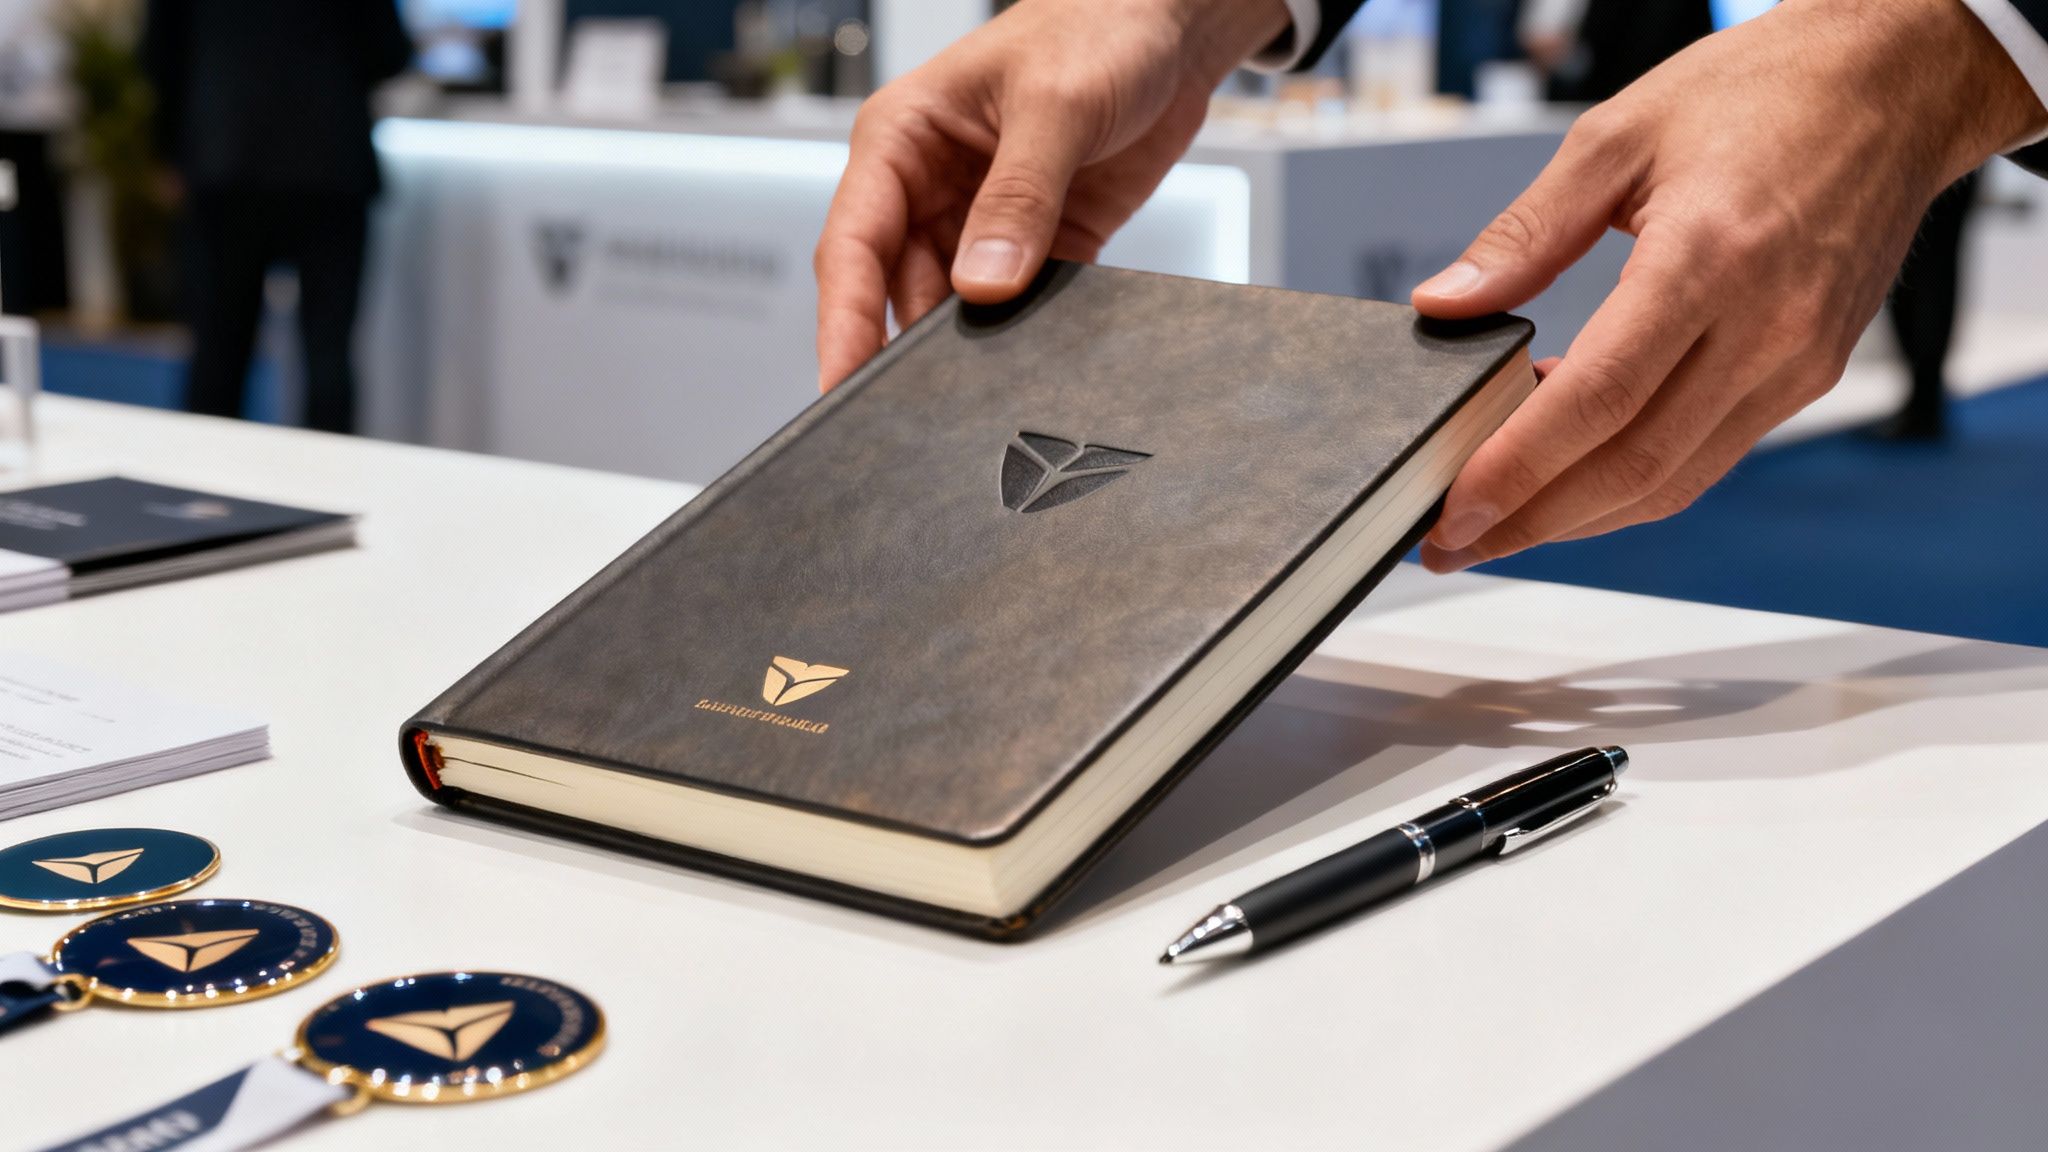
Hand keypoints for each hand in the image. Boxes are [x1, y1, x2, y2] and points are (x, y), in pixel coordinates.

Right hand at [813, 0, 1287, 389]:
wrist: (1170, 27)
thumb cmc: (1096, 27)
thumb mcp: (1053, 106)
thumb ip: (1019, 197)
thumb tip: (984, 286)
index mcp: (902, 140)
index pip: (852, 245)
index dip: (842, 322)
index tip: (840, 385)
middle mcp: (930, 187)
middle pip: (896, 291)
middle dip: (903, 350)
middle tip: (918, 413)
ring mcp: (983, 222)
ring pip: (955, 310)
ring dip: (970, 348)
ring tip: (984, 392)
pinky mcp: (1039, 246)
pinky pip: (1019, 309)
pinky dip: (1026, 337)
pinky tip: (1036, 360)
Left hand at [1412, 0, 2046, 572]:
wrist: (1895, 84)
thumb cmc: (1762, 93)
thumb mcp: (1616, 138)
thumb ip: (1524, 233)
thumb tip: (1445, 303)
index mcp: (1708, 258)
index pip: (1596, 400)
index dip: (1515, 468)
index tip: (1451, 510)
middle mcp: (1765, 326)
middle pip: (1630, 466)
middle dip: (1530, 521)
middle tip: (1450, 542)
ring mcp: (1795, 361)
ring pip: (1672, 481)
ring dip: (1576, 519)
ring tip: (1494, 526)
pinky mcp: (1808, 375)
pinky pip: (1707, 457)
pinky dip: (1630, 480)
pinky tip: (1569, 469)